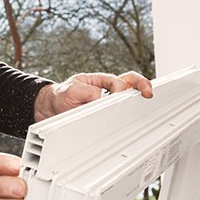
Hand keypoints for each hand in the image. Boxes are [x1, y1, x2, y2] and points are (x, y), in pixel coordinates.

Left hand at [34, 71, 152, 121]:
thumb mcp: (71, 90)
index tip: (118, 95)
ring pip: (130, 96)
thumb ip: (87, 91)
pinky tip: (135, 119)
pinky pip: (121, 113)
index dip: (119, 88)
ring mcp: (108, 101)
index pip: (116, 81)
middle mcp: (107, 89)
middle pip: (130, 82)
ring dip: (140, 96)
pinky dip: (130, 115)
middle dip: (142, 84)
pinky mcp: (106, 114)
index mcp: (100, 80)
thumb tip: (101, 96)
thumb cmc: (62, 95)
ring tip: (148, 100)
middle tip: (148, 92)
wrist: (51, 108)